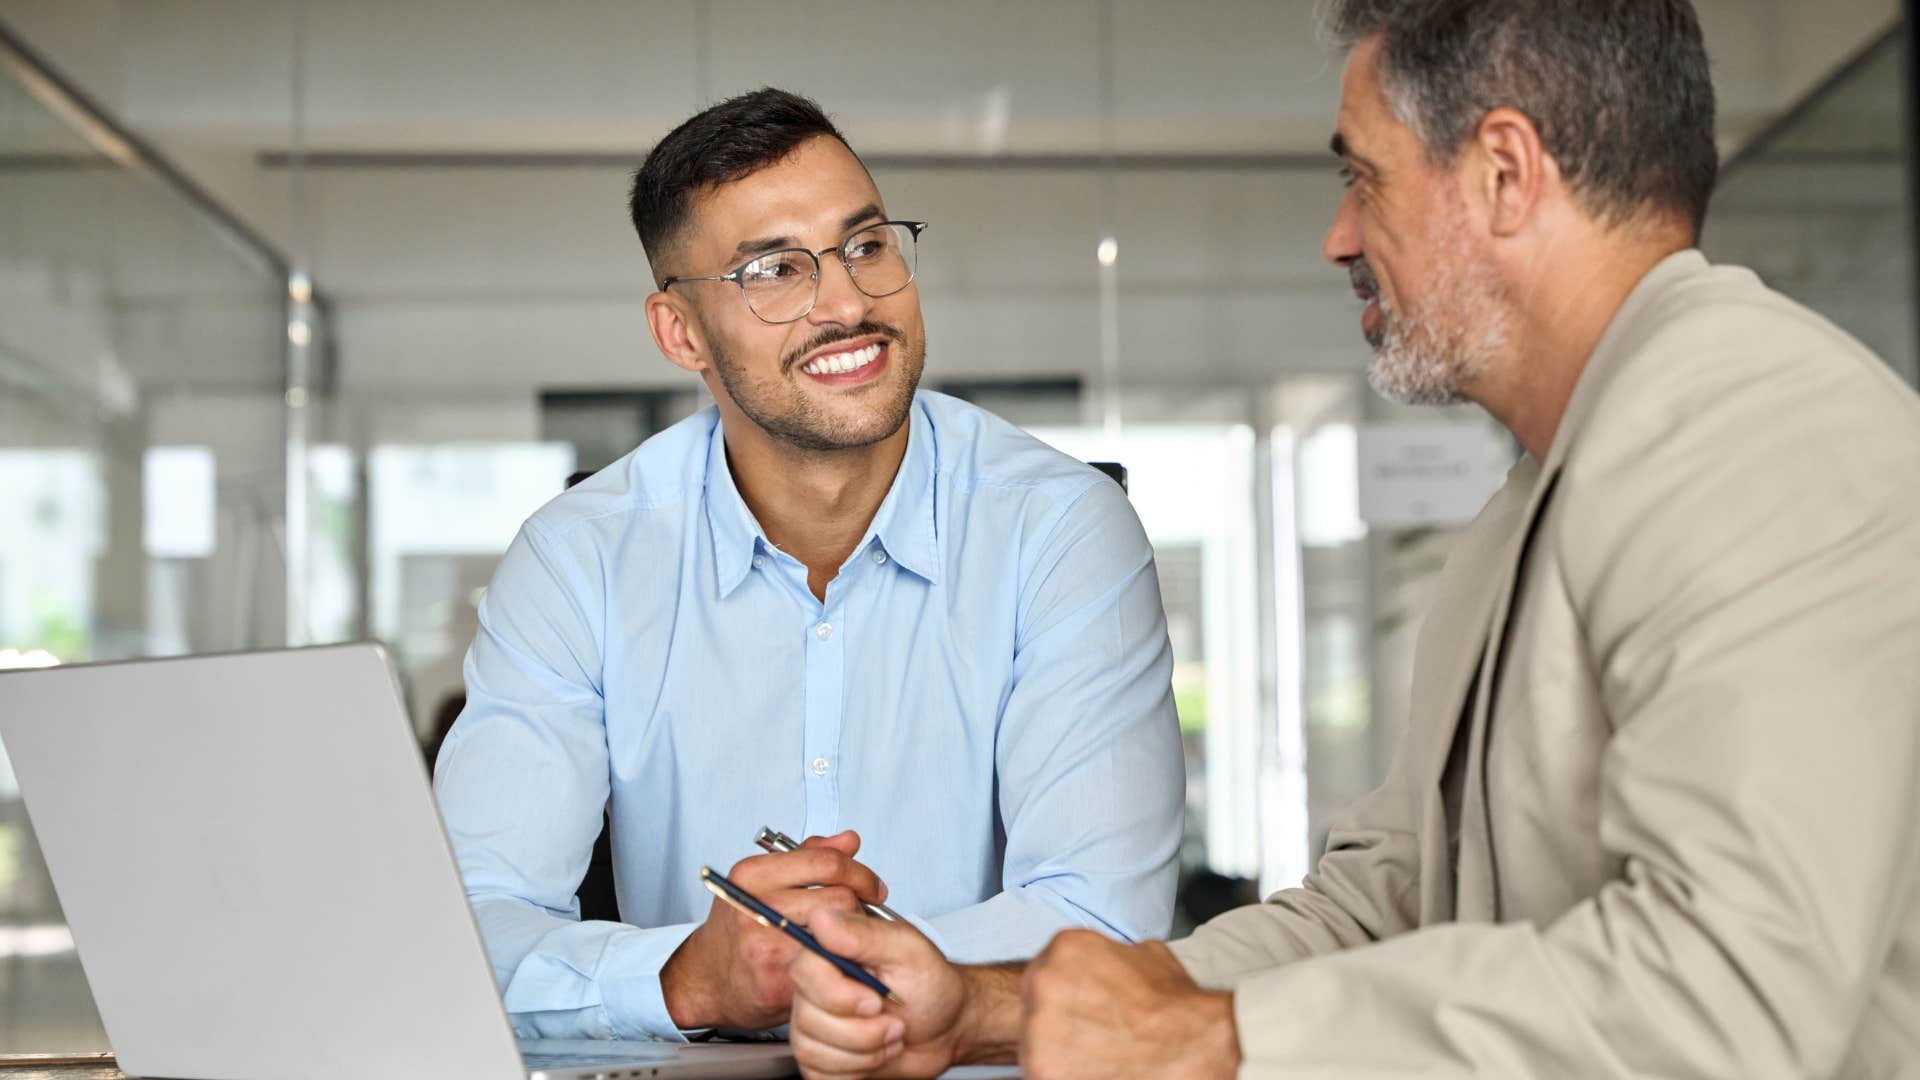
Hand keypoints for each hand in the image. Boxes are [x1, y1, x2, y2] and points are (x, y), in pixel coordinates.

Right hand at [661, 830, 886, 1029]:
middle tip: (865, 915)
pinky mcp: (777, 982)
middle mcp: (757, 906)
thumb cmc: (738, 927)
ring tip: (849, 937)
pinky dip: (843, 963)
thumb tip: (850, 840)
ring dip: (854, 935)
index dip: (861, 874)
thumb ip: (809, 856)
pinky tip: (838, 962)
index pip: (826, 862)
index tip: (872, 887)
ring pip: (840, 932)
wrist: (707, 979)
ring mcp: (766, 945)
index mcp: (753, 874)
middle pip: (840, 897)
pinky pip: (831, 967)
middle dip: (861, 905)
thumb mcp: (763, 881)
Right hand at [789, 908, 1006, 1079]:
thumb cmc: (932, 986)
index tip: (874, 1000)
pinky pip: (819, 1073)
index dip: (838, 994)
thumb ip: (864, 934)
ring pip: (813, 1049)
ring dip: (865, 1051)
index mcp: (833, 953)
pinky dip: (858, 1070)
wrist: (947, 1027)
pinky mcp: (820, 1056)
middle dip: (862, 1030)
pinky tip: (876, 1053)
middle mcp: (817, 987)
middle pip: (808, 1016)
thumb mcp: (908, 951)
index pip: (804, 970)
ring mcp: (814, 1023)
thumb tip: (822, 917)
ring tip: (889, 1033)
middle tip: (892, 1018)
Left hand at [1019, 930, 1238, 1079]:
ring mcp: (1037, 1028)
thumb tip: (1108, 967)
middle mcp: (1042, 981)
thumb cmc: (1176, 1005)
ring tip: (1098, 1060)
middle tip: (1095, 1040)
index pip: (1048, 972)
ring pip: (1036, 1045)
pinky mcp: (1040, 1070)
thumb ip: (1110, 956)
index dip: (1067, 999)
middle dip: (1061, 1026)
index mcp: (1064, 947)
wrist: (1195, 1045)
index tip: (1086, 1014)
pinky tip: (1096, 1074)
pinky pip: (1041, 1074)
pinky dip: (1065, 1077)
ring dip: (1061, 1056)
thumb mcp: (1144, 954)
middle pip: (1035, 1008)